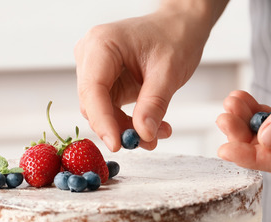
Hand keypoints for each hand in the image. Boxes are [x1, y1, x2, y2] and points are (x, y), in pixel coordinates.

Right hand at [75, 2, 225, 151]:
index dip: (102, 121)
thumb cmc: (174, 38)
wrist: (179, 27)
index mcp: (101, 44)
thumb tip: (143, 134)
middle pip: (93, 104)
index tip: (117, 145)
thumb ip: (154, 104)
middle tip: (149, 141)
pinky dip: (129, 123)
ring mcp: (95, 70)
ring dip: (127, 128)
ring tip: (159, 132)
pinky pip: (110, 111)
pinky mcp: (105, 82)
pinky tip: (152, 126)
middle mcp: (91, 56)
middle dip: (119, 127)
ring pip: (101, 112)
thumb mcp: (169, 71)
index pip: (92, 90)